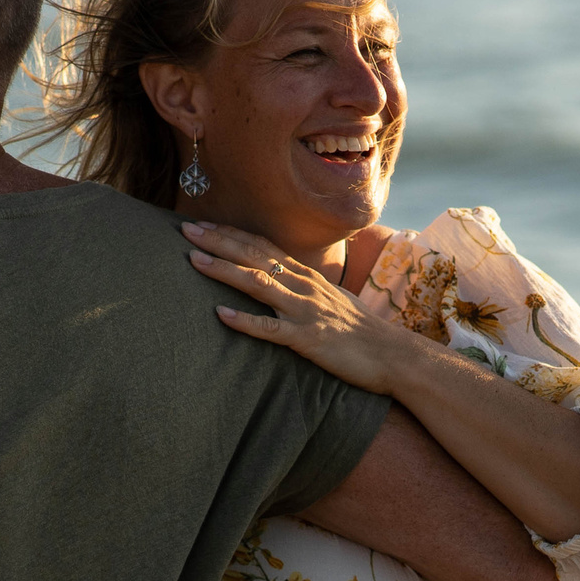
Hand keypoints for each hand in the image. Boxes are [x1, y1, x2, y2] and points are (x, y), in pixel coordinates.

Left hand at [186, 220, 422, 394]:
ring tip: (194, 261)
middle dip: (219, 242)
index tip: (203, 224)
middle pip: (255, 256)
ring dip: (224, 270)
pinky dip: (243, 320)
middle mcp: (304, 287)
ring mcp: (306, 311)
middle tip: (186, 230)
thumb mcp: (333, 300)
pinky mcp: (307, 339)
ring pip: (258, 284)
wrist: (393, 356)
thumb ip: (305, 289)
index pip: (263, 246)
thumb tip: (282, 283)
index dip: (232, 234)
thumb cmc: (362, 331)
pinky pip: (270, 329)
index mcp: (308, 277)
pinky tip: (220, 314)